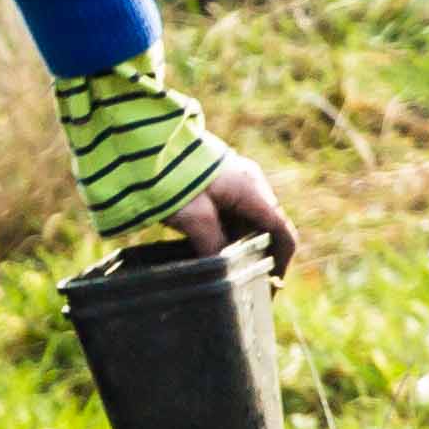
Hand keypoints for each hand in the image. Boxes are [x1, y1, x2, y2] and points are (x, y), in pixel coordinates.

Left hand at [169, 150, 300, 275]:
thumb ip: (213, 247)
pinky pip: (232, 212)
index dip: (281, 262)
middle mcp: (250, 183)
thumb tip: (222, 273)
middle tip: (241, 283)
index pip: (283, 232)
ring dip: (239, 245)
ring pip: (247, 221)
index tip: (270, 287)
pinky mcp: (218, 181)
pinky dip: (226, 233)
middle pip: (267, 228)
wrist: (145, 140)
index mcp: (252, 190)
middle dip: (259, 256)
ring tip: (221, 269)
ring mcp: (235, 180)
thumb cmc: (172, 175)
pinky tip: (206, 248)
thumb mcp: (193, 217)